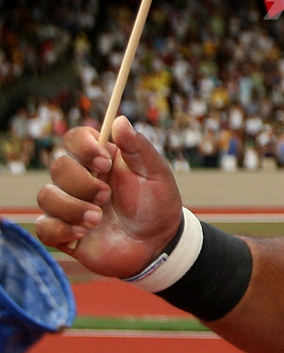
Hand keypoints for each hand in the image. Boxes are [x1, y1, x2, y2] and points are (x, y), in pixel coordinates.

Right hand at [36, 115, 183, 278]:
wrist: (156, 244)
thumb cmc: (158, 203)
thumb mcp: (155, 173)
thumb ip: (138, 147)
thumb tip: (120, 120)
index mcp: (102, 159)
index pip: (75, 138)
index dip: (83, 146)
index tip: (104, 162)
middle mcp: (81, 178)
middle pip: (59, 167)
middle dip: (82, 184)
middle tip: (106, 196)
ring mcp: (69, 205)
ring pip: (46, 196)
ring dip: (72, 208)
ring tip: (98, 219)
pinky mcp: (62, 232)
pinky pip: (43, 226)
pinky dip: (61, 229)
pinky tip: (83, 234)